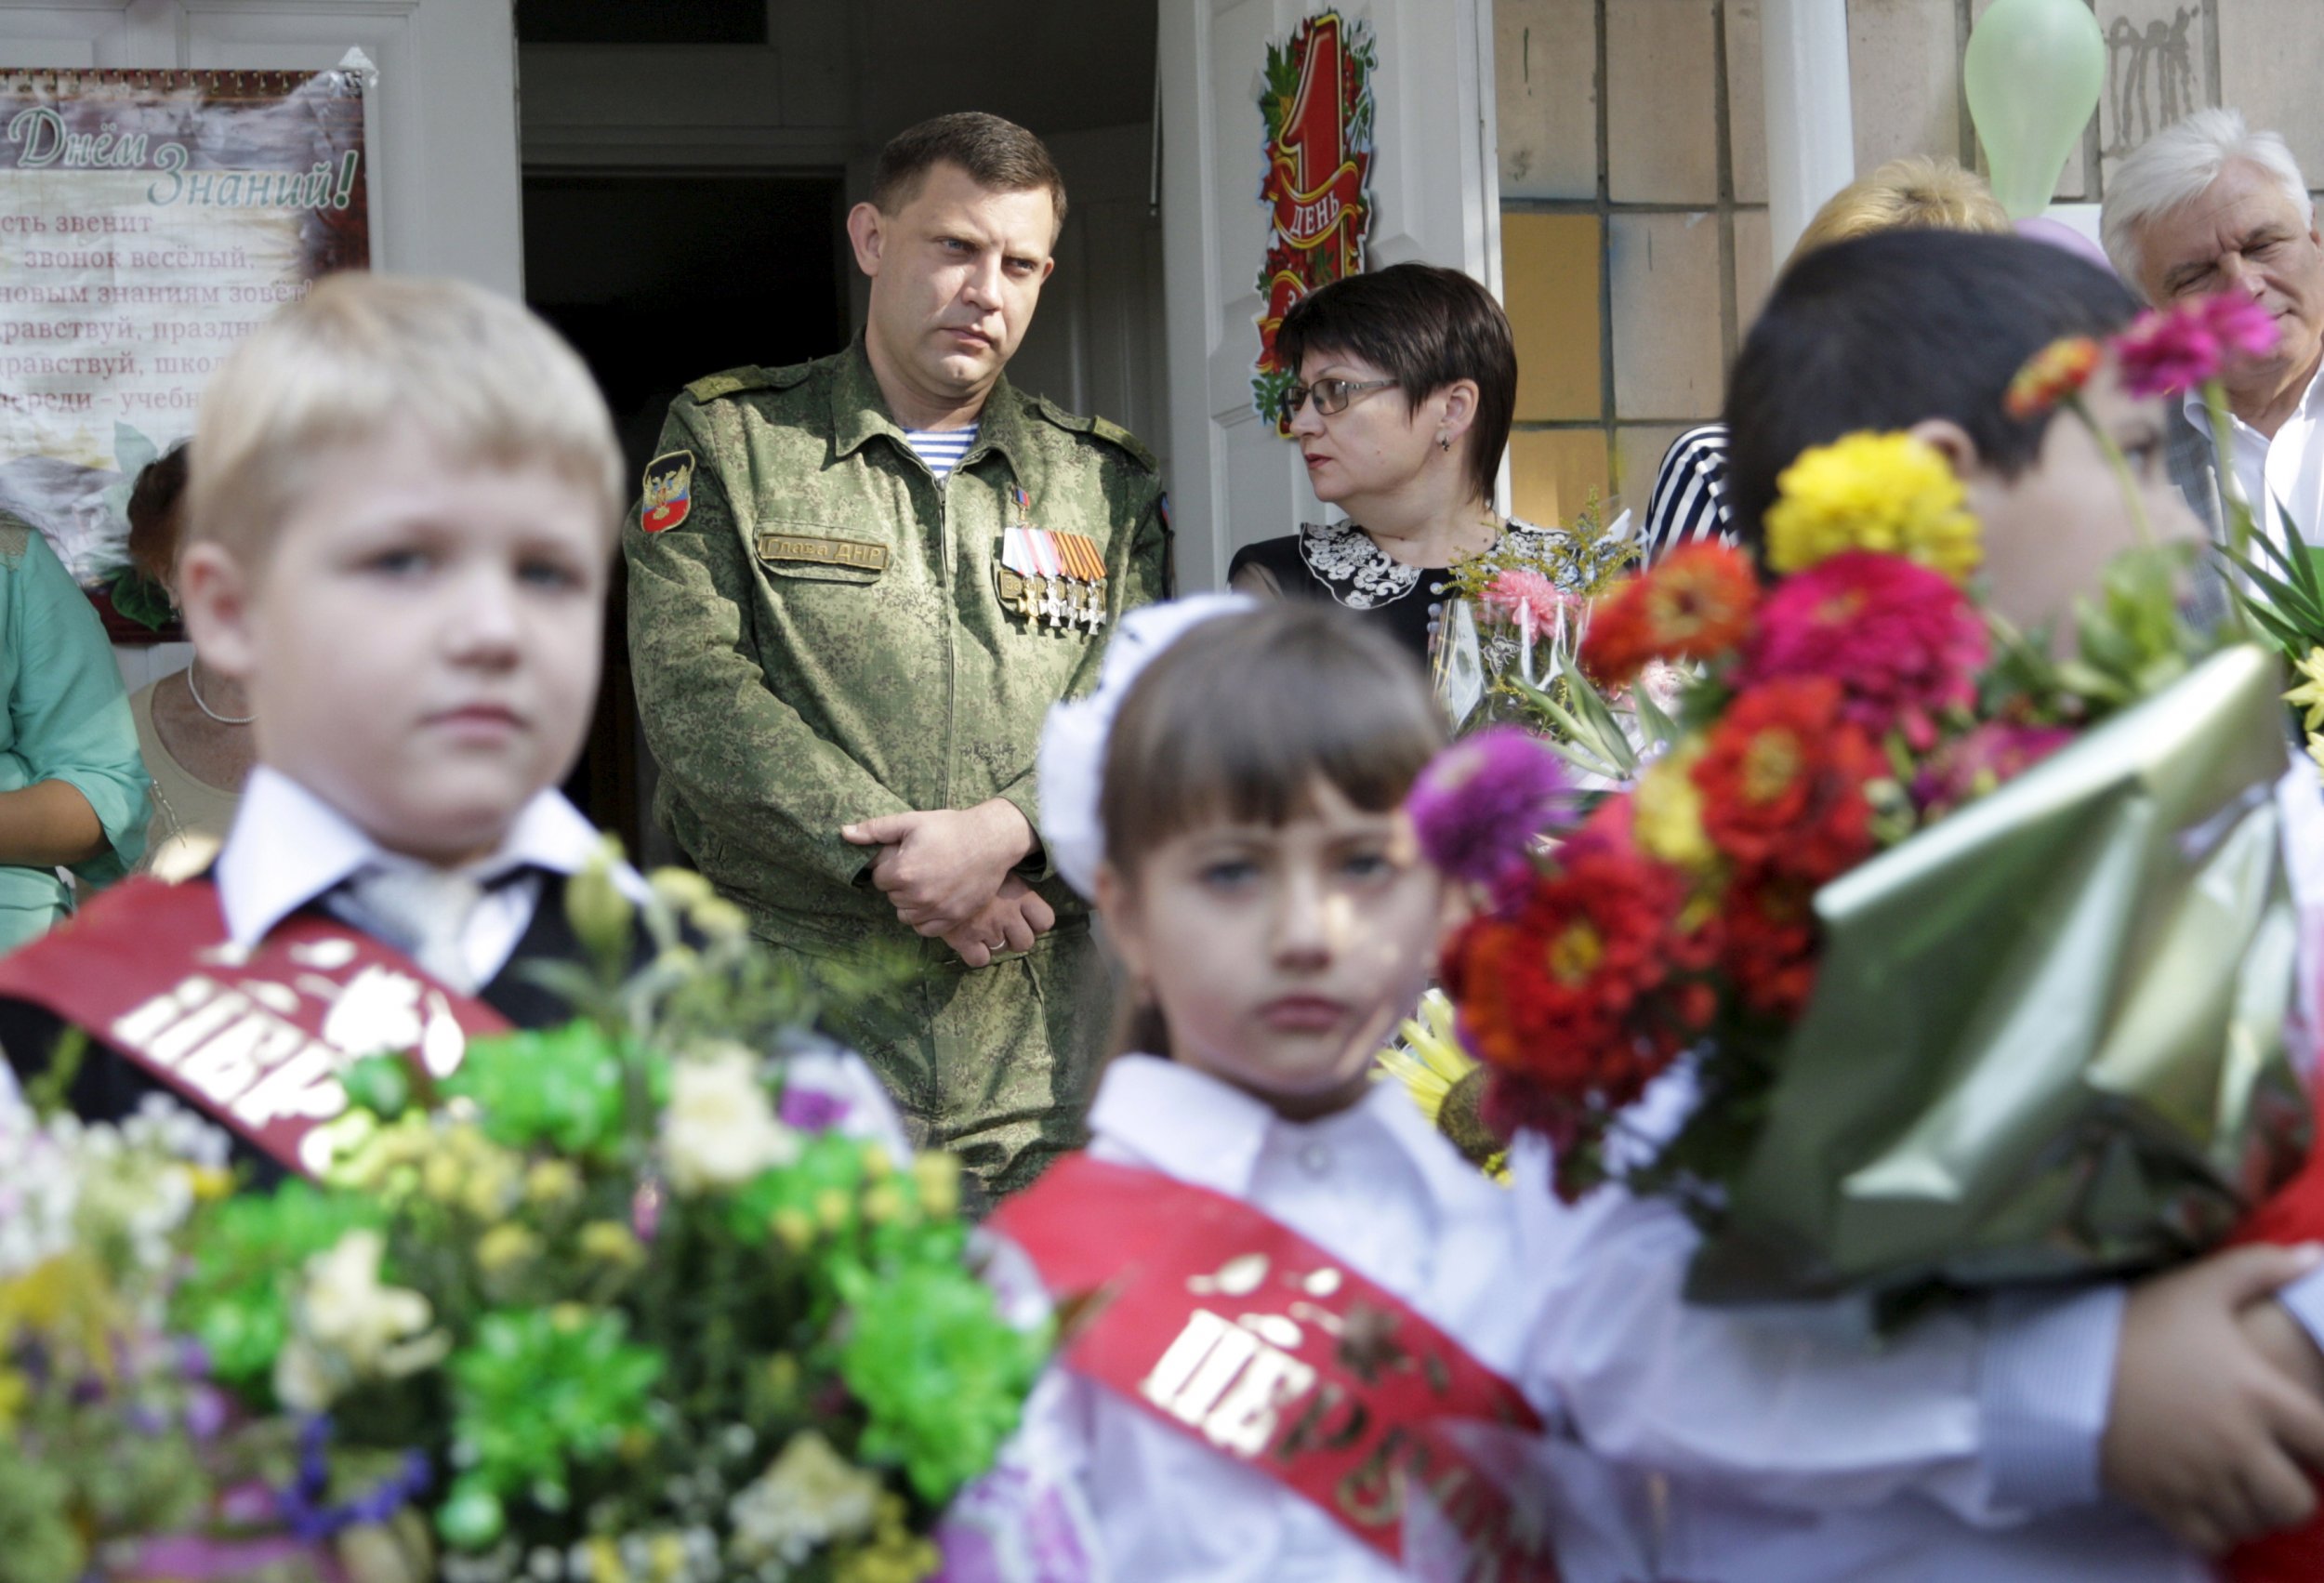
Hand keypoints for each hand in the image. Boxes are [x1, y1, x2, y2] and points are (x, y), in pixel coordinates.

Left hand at [842, 800, 1035, 934]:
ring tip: (929, 882)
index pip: (879, 879)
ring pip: (906, 915)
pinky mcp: (952, 919)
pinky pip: (925, 929)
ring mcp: (936, 910)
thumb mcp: (911, 822)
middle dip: (901, 884)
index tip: (907, 856)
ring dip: (911, 902)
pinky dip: (925, 918)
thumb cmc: (950, 828)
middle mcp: (917, 896)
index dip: (891, 866)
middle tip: (922, 866)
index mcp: (902, 873)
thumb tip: (844, 833)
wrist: (991, 841)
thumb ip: (875, 829)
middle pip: (892, 897)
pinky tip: (935, 899)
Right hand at [940, 876, 1055, 967]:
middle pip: (1026, 942)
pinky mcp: (965, 939)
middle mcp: (1008, 914)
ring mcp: (987, 928)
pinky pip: (980, 960)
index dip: (1035, 923)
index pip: (1045, 921)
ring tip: (982, 929)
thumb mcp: (998, 865)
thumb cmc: (969, 863)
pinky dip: (975, 954)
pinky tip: (969, 940)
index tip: (1023, 917)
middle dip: (1014, 937)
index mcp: (1020, 894)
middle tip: (1000, 926)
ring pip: (1002, 951)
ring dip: (995, 944)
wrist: (935, 867)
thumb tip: (1026, 866)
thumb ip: (1013, 879)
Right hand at [2104, 1243, 2323, 1552]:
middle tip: (2276, 1470)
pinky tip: (2210, 1503)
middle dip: (2293, 1490)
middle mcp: (2237, 1445)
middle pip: (2297, 1501)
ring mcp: (2199, 1479)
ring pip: (2256, 1523)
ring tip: (2242, 1486)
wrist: (2059, 1360)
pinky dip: (2220, 1529)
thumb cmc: (2137, 1321)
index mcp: (2258, 1395)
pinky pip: (2213, 1540)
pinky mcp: (2163, 1501)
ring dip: (2256, 1510)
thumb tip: (2314, 1257)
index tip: (2309, 1440)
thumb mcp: (2199, 1286)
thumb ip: (2262, 1268)